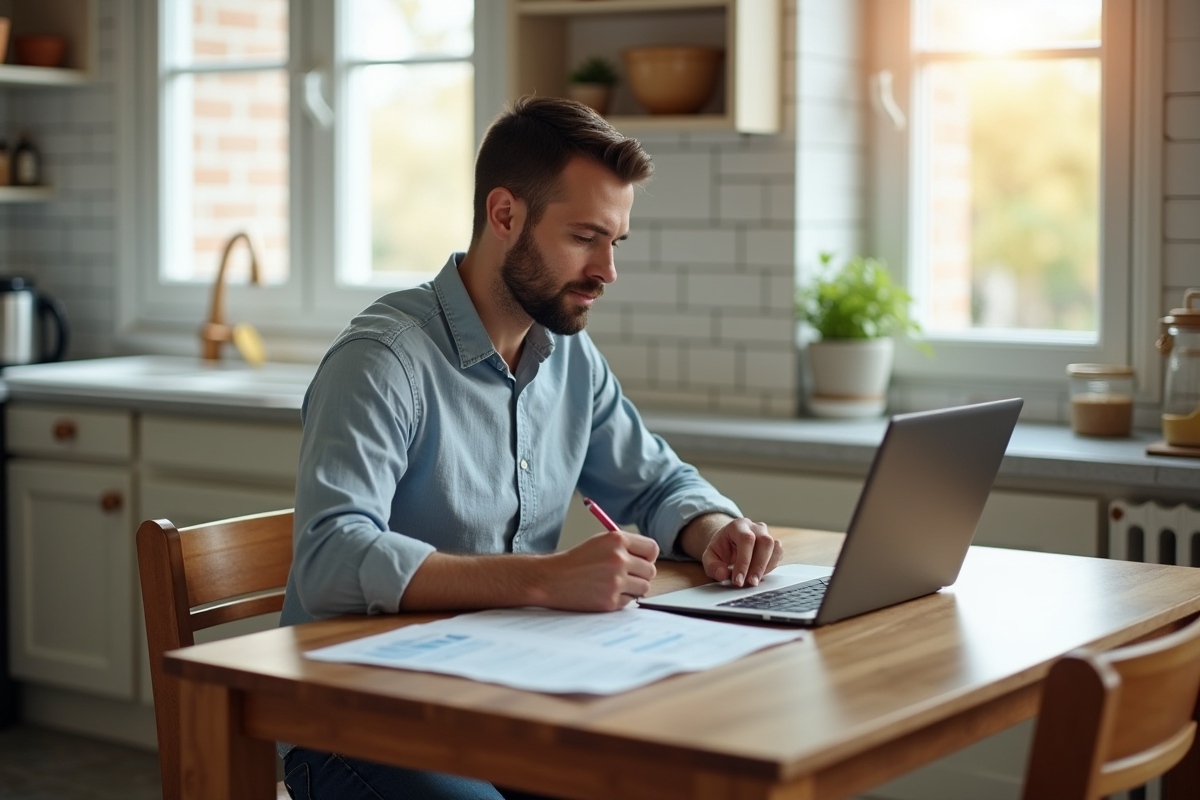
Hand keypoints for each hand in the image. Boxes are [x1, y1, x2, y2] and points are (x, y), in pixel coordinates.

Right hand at [542, 530, 658, 611]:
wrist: (551, 579)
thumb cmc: (575, 561)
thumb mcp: (600, 542)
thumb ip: (625, 546)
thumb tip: (649, 559)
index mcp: (617, 540)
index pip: (652, 548)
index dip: (648, 557)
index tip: (642, 561)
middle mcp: (619, 559)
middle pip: (650, 570)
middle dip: (641, 574)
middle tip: (626, 575)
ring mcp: (615, 581)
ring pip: (644, 587)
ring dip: (633, 588)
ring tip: (614, 584)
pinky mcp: (610, 601)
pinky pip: (630, 601)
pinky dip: (620, 599)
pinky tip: (604, 593)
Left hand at [699, 518, 781, 587]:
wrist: (729, 541)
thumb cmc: (721, 548)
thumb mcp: (709, 557)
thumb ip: (713, 566)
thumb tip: (723, 575)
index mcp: (738, 525)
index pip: (746, 540)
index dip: (744, 561)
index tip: (738, 580)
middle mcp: (755, 527)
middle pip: (765, 542)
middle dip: (758, 566)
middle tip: (750, 583)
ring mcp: (766, 534)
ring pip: (775, 548)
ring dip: (766, 567)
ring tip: (754, 580)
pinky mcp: (773, 544)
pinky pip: (778, 554)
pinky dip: (771, 566)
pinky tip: (759, 574)